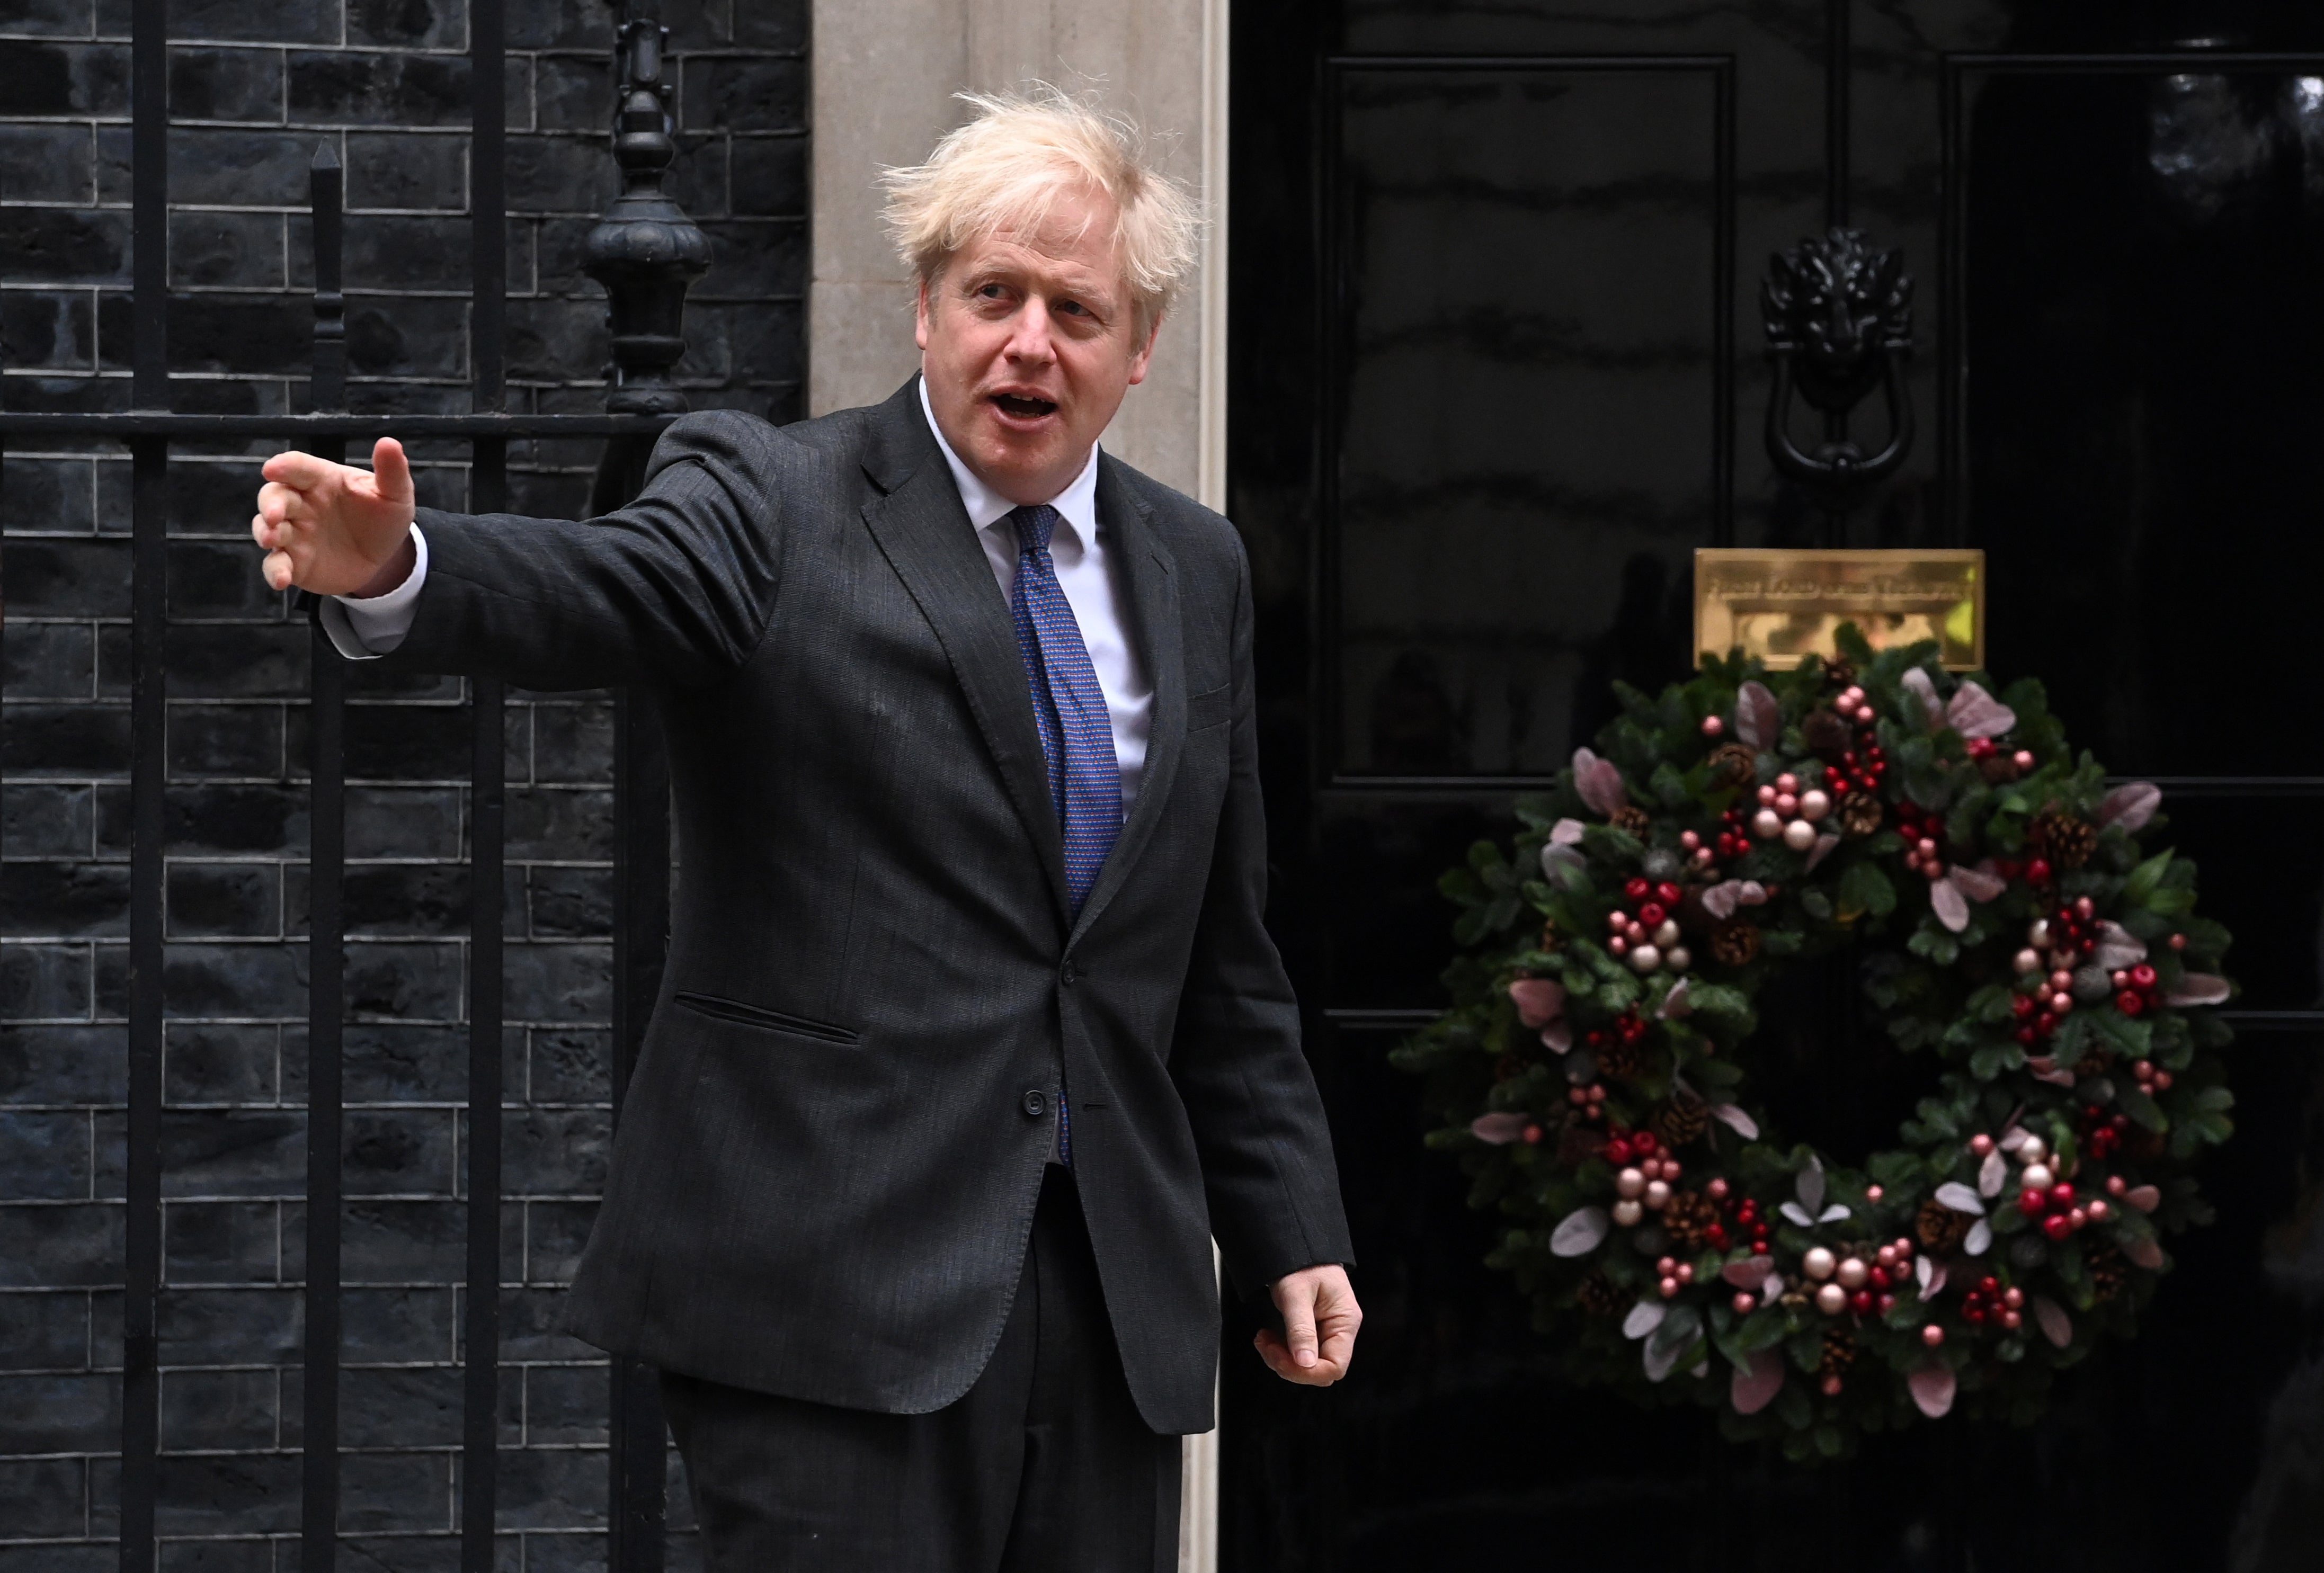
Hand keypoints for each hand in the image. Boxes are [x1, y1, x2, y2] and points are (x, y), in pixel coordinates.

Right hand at [251, 436, 417, 595]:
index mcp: (322, 480)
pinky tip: (282, 579)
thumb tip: (390, 442)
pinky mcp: (294, 562)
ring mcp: (294, 533)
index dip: (284, 466)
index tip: (273, 469)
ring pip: (266, 528)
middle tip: (274, 514)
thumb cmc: (382, 517)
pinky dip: (274, 570)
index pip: (298, 467)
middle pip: (274, 496)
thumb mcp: (394, 495)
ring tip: (271, 539)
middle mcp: (302, 504)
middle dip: (270, 503)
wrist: (385, 558)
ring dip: (265, 532)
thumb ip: (391, 471)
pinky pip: (276, 564)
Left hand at [1255, 1264, 1359, 1385]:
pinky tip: (1268, 1337)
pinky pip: (1298, 1353)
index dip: (1308, 1371)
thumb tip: (1305, 1363)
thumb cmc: (1302, 1262)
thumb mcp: (1296, 1294)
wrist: (1295, 1244)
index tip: (1282, 1360)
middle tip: (1267, 1346)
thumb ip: (1301, 1329)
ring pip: (1306, 1364)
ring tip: (1263, 1339)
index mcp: (1345, 1321)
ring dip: (1281, 1358)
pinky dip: (1280, 1350)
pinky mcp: (1311, 1330)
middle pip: (1319, 1369)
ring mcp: (1325, 1331)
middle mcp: (1338, 1329)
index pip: (1335, 1366)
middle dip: (1290, 1365)